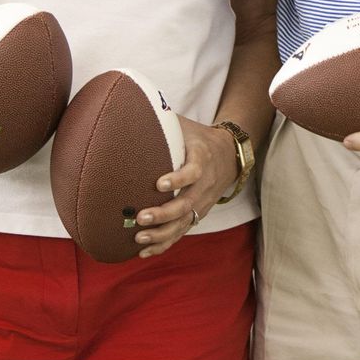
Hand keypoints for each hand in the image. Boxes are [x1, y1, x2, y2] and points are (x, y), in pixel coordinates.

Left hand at [132, 115, 239, 257]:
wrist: (229, 155)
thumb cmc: (198, 137)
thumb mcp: (185, 125)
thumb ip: (163, 121)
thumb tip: (129, 108)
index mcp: (202, 158)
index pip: (193, 171)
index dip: (178, 179)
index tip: (159, 183)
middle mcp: (204, 184)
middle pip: (187, 203)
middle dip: (163, 213)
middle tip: (140, 217)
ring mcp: (202, 202)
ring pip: (184, 223)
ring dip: (162, 233)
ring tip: (138, 237)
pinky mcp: (197, 214)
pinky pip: (181, 232)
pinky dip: (163, 243)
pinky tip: (143, 251)